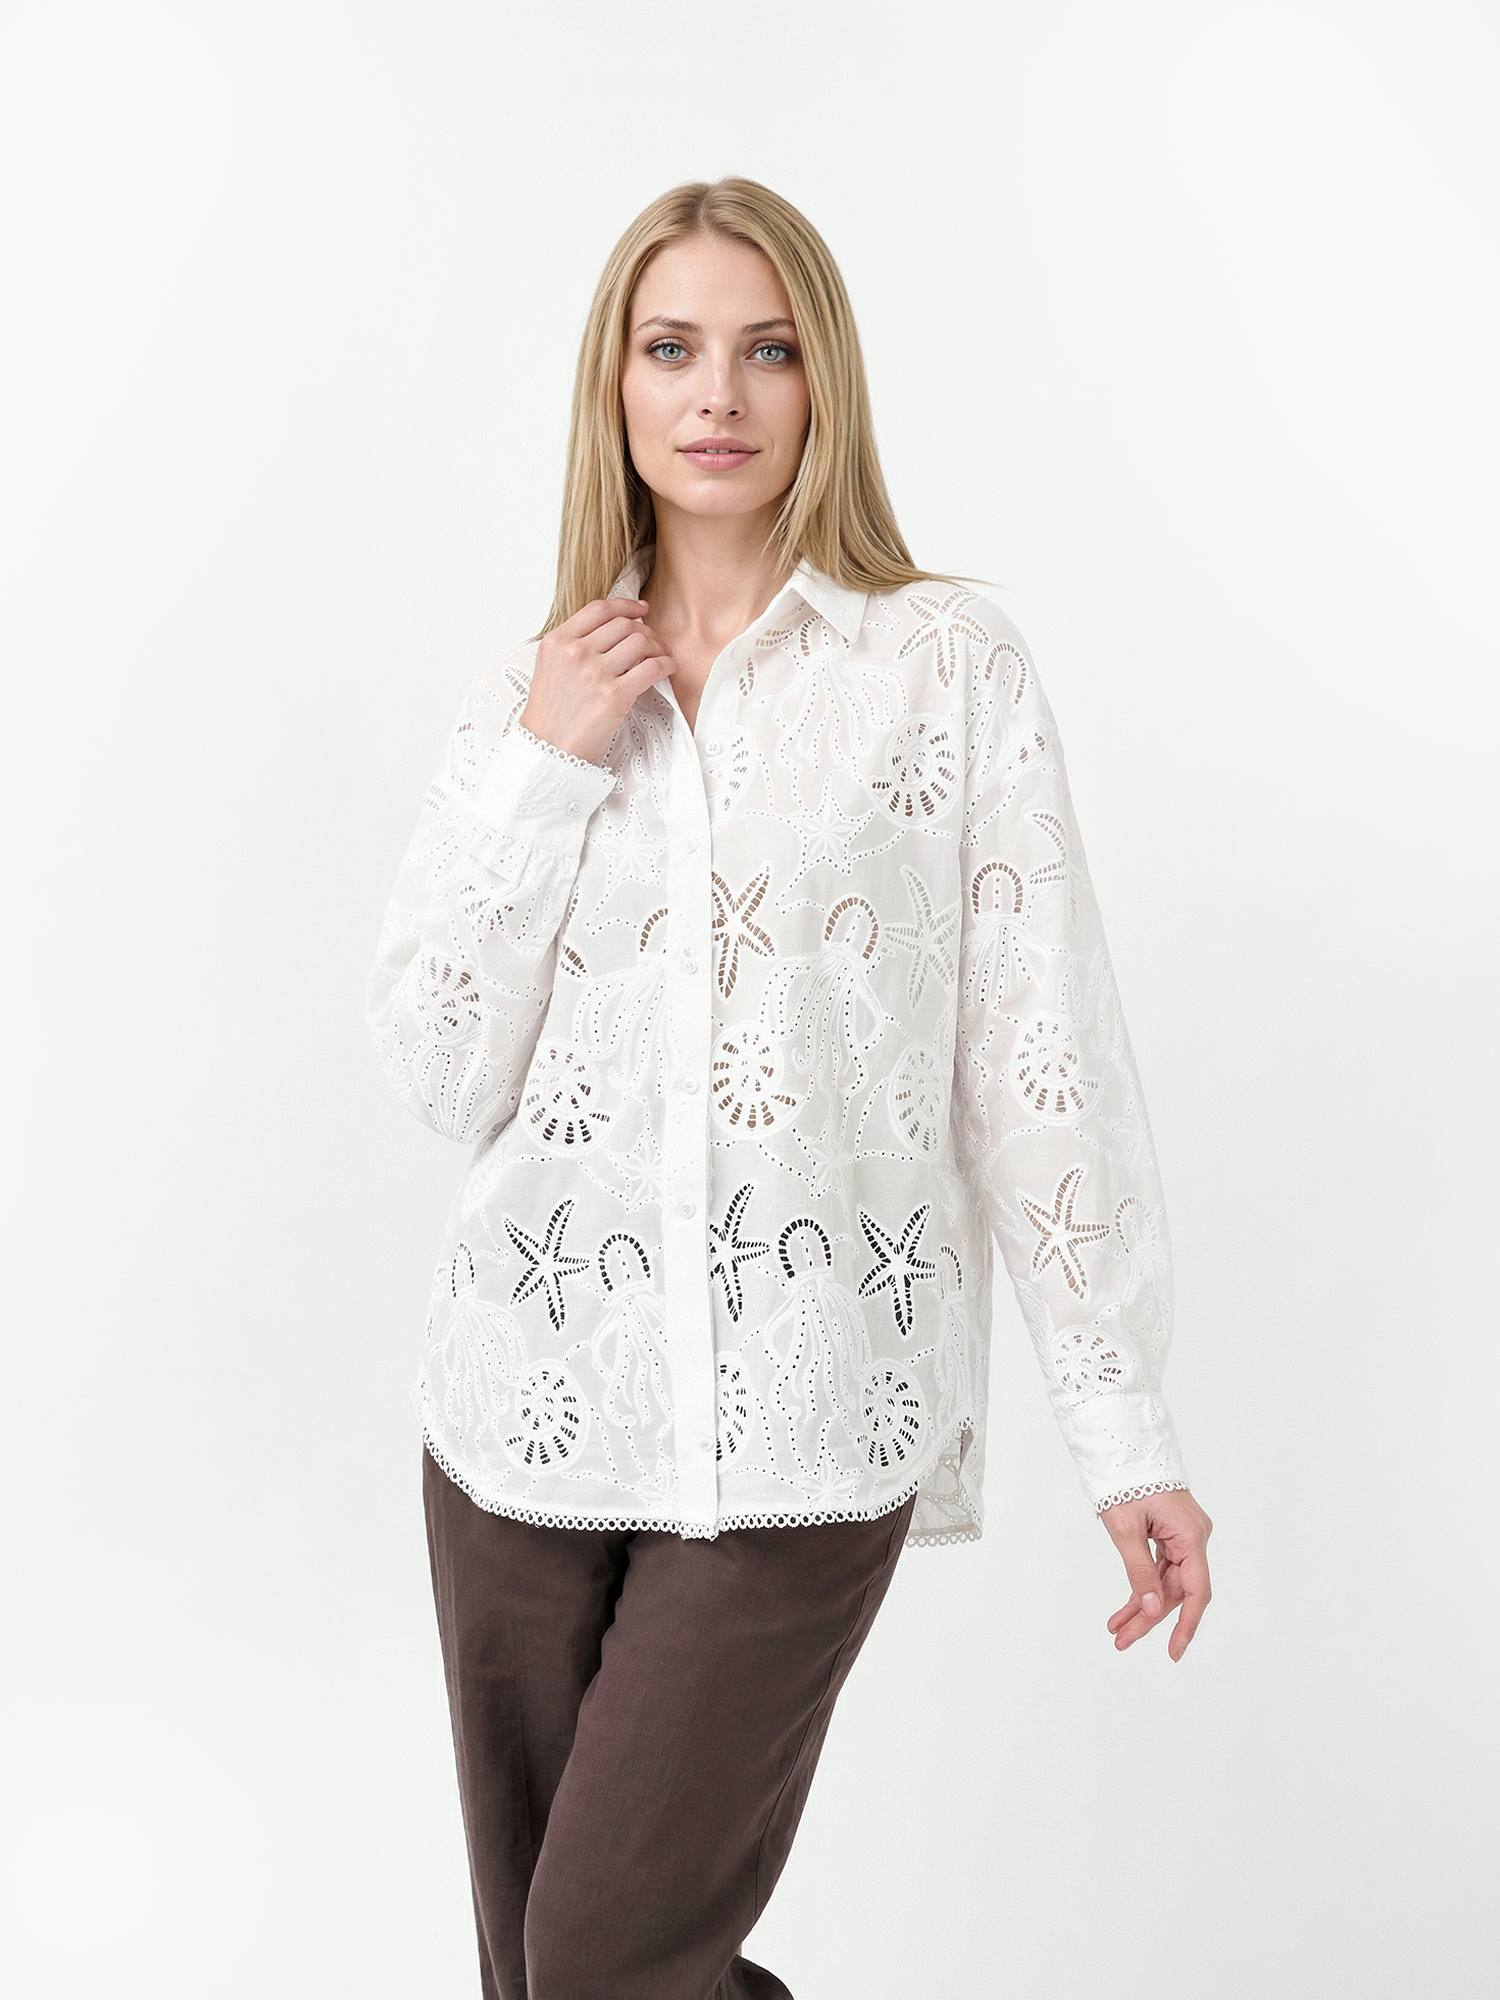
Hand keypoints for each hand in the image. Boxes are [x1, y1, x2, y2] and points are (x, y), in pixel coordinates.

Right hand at [520, 596, 676, 764]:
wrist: (547, 749)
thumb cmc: (551, 714)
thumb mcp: (549, 667)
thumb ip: (572, 645)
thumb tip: (609, 631)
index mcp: (557, 641)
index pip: (598, 609)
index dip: (625, 605)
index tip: (640, 609)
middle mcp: (575, 652)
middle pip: (624, 625)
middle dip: (645, 630)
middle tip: (653, 642)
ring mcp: (595, 673)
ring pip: (640, 642)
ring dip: (657, 646)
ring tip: (661, 656)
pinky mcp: (615, 695)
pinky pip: (652, 667)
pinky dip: (666, 664)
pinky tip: (668, 668)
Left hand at [1101, 1487, 1212, 1660]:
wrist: (1122, 1448)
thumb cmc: (1125, 1481)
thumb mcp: (1125, 1529)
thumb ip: (1140, 1571)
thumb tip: (1152, 1609)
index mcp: (1191, 1535)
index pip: (1196, 1591)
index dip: (1186, 1624)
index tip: (1173, 1651)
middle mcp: (1193, 1537)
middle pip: (1176, 1590)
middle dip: (1149, 1618)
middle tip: (1122, 1641)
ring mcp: (1183, 1536)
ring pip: (1166, 1582)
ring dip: (1142, 1606)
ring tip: (1118, 1631)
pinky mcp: (1171, 1534)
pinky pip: (1160, 1568)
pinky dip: (1143, 1586)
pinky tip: (1127, 1608)